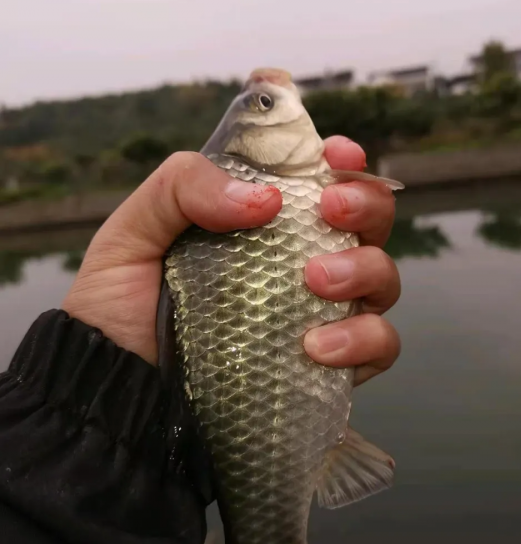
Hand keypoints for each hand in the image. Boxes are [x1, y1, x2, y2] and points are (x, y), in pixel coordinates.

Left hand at [62, 137, 400, 382]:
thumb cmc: (119, 306)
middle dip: (365, 204)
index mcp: (258, 220)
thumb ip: (184, 187)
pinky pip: (379, 345)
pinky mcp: (327, 365)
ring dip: (364, 269)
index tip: (338, 155)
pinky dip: (363, 340)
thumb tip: (265, 199)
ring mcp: (317, 312)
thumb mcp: (133, 231)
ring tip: (317, 281)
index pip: (316, 178)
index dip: (340, 159)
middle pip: (368, 220)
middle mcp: (296, 261)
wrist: (114, 389)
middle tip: (331, 210)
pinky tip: (315, 347)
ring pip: (382, 278)